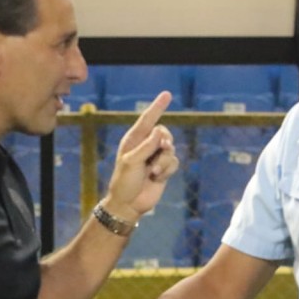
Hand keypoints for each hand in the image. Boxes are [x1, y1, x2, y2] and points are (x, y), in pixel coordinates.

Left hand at [105, 91, 179, 218]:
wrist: (128, 204)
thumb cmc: (124, 182)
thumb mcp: (132, 162)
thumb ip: (147, 146)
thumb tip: (159, 131)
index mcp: (133, 140)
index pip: (147, 119)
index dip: (157, 106)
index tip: (167, 94)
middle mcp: (145, 145)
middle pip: (164, 133)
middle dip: (165, 140)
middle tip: (164, 147)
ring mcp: (155, 157)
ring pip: (171, 149)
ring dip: (163, 162)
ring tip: (153, 172)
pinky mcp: (163, 168)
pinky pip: (174, 162)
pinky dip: (167, 170)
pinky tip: (157, 178)